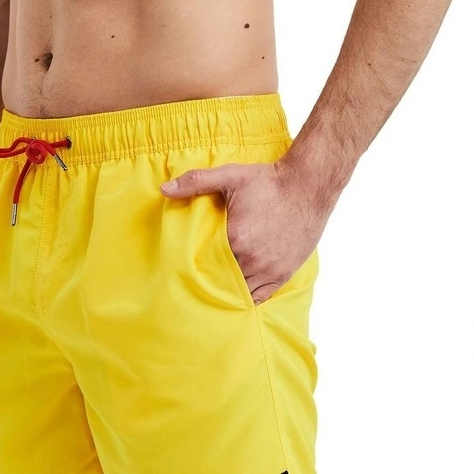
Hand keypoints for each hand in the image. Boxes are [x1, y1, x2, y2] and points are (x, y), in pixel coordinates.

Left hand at [161, 158, 333, 303]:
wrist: (309, 184)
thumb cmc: (269, 180)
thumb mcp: (231, 175)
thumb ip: (195, 182)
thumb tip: (165, 189)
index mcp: (236, 240)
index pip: (206, 266)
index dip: (195, 270)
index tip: (184, 271)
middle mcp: (253, 260)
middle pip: (222, 282)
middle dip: (210, 283)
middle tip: (195, 285)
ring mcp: (270, 269)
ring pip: (241, 293)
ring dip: (228, 291)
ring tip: (214, 291)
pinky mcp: (284, 273)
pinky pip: (262, 296)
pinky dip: (248, 298)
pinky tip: (237, 294)